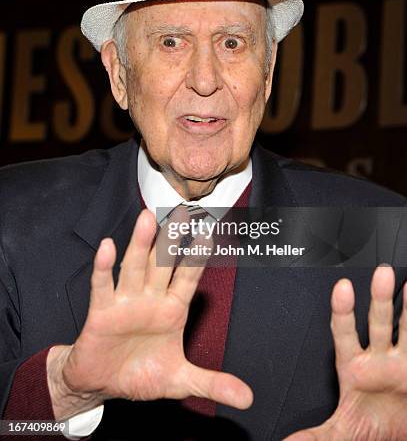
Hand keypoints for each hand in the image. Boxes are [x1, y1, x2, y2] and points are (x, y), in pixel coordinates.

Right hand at [51, 207, 252, 418]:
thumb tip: (247, 398)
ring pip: (135, 268)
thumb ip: (212, 383)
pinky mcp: (102, 313)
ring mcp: (126, 303)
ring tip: (148, 218)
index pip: (188, 277)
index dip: (198, 256)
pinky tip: (108, 246)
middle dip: (172, 240)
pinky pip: (104, 286)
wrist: (102, 386)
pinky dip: (105, 267)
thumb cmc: (141, 375)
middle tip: (181, 211)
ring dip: (141, 244)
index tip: (209, 231)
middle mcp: (151, 299)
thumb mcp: (180, 380)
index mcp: (172, 310)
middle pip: (162, 264)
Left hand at [284, 265, 406, 439]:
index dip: (342, 311)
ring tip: (406, 282)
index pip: (345, 333)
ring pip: (405, 327)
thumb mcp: (343, 432)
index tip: (341, 289)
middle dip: (379, 298)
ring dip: (406, 304)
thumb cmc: (370, 427)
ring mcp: (401, 360)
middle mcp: (378, 358)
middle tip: (380, 272)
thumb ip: (318, 436)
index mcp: (354, 367)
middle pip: (378, 322)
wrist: (397, 435)